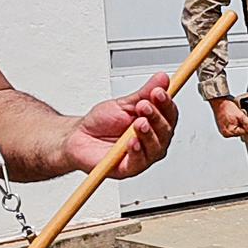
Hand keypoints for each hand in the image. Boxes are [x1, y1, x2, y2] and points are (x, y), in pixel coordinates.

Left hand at [66, 76, 184, 176]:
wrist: (78, 137)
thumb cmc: (101, 123)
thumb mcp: (123, 104)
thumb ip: (144, 93)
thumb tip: (162, 78)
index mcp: (153, 124)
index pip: (169, 115)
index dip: (166, 103)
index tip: (159, 92)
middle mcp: (152, 141)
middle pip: (166, 131)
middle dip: (157, 117)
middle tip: (144, 106)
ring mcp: (142, 156)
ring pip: (155, 148)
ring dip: (148, 134)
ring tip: (139, 123)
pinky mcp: (128, 168)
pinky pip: (138, 162)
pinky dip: (136, 151)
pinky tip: (132, 142)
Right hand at [210, 95, 247, 141]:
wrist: (220, 102)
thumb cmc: (227, 107)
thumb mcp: (240, 115)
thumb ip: (247, 124)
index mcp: (229, 132)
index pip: (244, 132)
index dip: (247, 125)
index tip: (245, 119)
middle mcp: (225, 133)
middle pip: (240, 131)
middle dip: (242, 124)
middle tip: (239, 116)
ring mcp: (224, 130)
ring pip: (237, 129)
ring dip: (239, 123)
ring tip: (235, 116)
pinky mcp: (223, 127)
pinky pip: (233, 126)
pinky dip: (235, 122)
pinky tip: (233, 117)